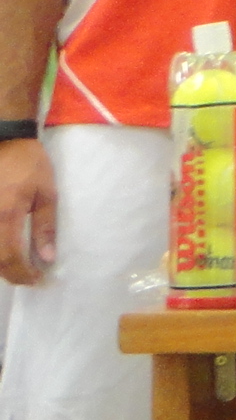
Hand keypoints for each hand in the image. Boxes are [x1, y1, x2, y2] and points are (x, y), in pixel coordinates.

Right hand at [0, 134, 54, 284]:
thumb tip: (47, 257)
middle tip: (27, 277)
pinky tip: (4, 248)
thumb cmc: (28, 164)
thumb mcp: (46, 193)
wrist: (4, 139)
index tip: (36, 279)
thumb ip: (45, 227)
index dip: (22, 275)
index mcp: (6, 216)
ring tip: (16, 266)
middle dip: (9, 274)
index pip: (9, 259)